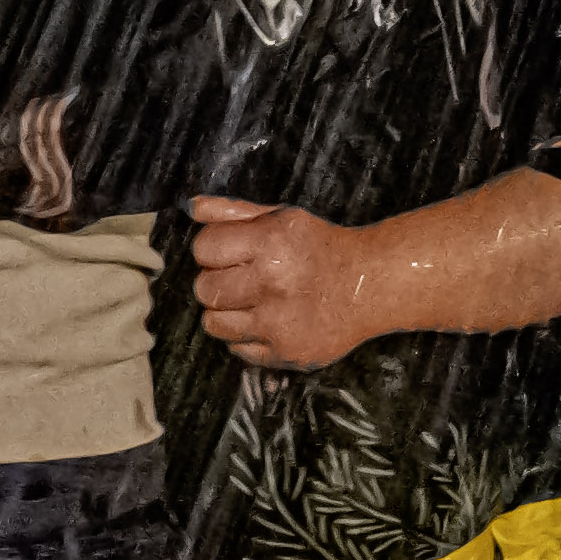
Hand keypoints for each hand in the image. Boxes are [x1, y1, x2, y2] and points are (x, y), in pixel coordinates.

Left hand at [185, 196, 384, 366]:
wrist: (369, 284)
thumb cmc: (321, 246)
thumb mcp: (281, 216)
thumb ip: (233, 211)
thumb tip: (192, 206)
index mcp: (268, 242)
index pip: (204, 248)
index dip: (211, 249)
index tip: (227, 252)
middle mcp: (270, 283)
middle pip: (205, 288)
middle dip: (216, 281)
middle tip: (239, 278)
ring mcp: (277, 323)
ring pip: (214, 323)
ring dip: (225, 312)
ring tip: (248, 301)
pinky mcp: (286, 353)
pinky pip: (238, 350)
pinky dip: (246, 337)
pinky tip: (266, 321)